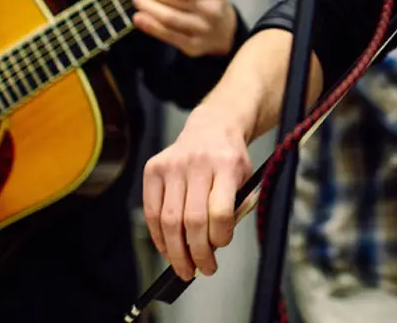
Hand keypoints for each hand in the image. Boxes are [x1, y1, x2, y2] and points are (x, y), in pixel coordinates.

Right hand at [142, 103, 251, 279]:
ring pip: (168, 220)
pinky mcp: (153, 169)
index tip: (221, 248)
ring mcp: (172, 165)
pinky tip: (167, 249)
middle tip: (201, 270)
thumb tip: (216, 244)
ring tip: (183, 267)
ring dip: (174, 252)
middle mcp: (198, 163)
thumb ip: (237, 207)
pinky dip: (158, 237)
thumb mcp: (246, 176)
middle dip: (196, 253)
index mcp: (227, 164)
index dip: (220, 237)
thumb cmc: (229, 158)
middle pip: (192, 220)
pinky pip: (150, 212)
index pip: (221, 211)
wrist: (212, 127)